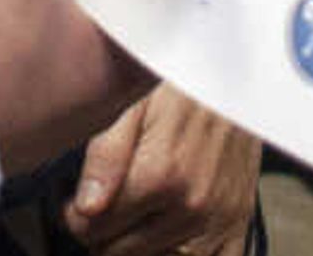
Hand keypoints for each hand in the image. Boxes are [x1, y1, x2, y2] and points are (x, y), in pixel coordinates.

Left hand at [68, 82, 262, 251]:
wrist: (234, 75)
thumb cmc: (177, 85)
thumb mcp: (130, 103)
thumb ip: (105, 156)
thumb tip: (86, 207)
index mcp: (159, 174)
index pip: (90, 229)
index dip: (74, 215)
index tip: (75, 200)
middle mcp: (192, 205)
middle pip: (119, 252)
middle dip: (102, 232)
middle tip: (103, 203)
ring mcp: (218, 219)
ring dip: (136, 246)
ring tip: (131, 216)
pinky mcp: (238, 223)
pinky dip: (178, 254)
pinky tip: (164, 232)